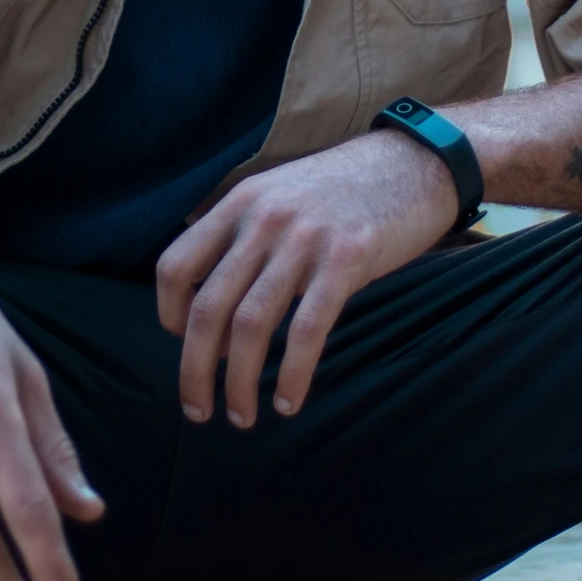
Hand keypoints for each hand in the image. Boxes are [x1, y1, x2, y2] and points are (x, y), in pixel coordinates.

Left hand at [156, 130, 458, 429]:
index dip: (169, 314)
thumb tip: (212, 299)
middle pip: (208, 308)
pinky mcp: (347, 259)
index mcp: (239, 202)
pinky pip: (308, 328)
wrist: (413, 163)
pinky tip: (288, 403)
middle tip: (198, 410)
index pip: (175, 265)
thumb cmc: (342, 190)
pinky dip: (293, 374)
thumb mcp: (278, 194)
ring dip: (239, 383)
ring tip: (241, 416)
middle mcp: (263, 219)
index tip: (183, 345)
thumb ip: (242, 234)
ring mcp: (304, 239)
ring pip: (251, 325)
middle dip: (195, 370)